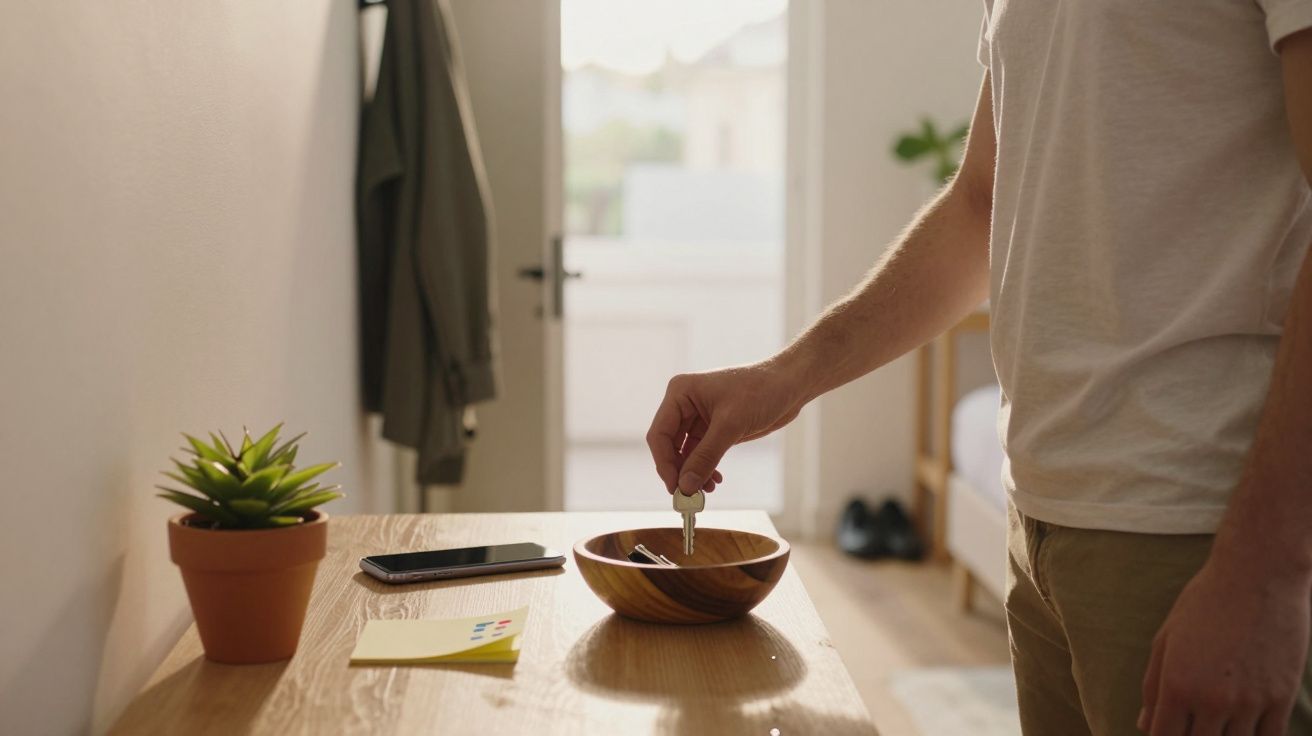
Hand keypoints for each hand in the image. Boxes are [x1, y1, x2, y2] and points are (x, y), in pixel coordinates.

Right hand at [646, 361, 806, 494]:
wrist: (790, 385)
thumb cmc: (761, 390)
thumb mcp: (731, 425)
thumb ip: (706, 456)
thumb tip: (686, 486)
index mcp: (680, 393)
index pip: (660, 434)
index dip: (664, 464)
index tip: (675, 488)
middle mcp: (685, 404)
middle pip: (669, 446)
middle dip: (679, 471)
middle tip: (690, 496)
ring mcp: (699, 417)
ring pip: (685, 454)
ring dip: (693, 474)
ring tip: (707, 491)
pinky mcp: (714, 429)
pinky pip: (701, 454)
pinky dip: (705, 469)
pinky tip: (715, 481)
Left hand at [1140, 548, 1310, 734]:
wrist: (1259, 575)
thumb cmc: (1205, 602)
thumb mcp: (1166, 639)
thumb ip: (1153, 686)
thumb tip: (1144, 724)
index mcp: (1177, 684)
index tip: (1165, 733)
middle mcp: (1213, 699)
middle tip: (1191, 724)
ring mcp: (1250, 702)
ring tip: (1216, 723)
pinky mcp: (1281, 698)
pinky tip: (1243, 729)